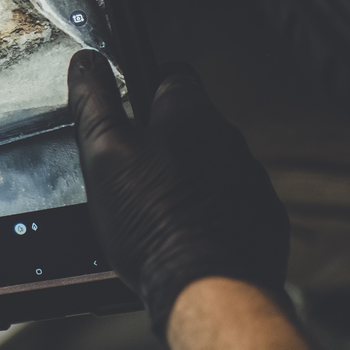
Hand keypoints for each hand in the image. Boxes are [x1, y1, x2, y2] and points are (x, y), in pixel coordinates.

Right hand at [68, 50, 289, 336]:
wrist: (209, 288)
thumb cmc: (153, 220)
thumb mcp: (103, 154)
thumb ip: (94, 102)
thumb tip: (86, 62)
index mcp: (191, 112)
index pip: (172, 73)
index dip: (145, 83)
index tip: (127, 104)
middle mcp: (229, 138)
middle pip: (192, 122)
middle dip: (165, 137)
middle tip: (131, 166)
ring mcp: (252, 179)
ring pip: (212, 162)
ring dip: (189, 174)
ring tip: (156, 206)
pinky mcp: (264, 217)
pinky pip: (232, 200)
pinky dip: (210, 209)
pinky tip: (185, 231)